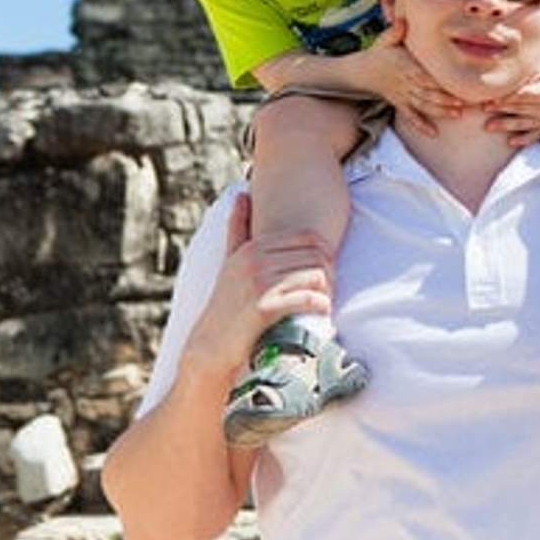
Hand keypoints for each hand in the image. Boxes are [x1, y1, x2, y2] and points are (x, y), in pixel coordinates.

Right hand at [182, 193, 335, 380]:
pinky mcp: (264, 308)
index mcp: (252, 247)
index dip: (324, 251)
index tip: (326, 268)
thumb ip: (238, 228)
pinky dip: (320, 304)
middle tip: (329, 287)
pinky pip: (307, 298)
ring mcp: (259, 284)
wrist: (210, 345)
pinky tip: (321, 310)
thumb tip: (242, 194)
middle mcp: (255, 261)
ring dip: (327, 289)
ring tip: (325, 298)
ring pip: (315, 275)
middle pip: (315, 256)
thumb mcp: (230, 261)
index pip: (307, 237)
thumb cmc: (227, 302)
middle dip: (328, 271)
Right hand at [360, 18, 463, 133]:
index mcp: (404, 65)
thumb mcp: (383, 40)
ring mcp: (403, 95)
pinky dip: (421, 125)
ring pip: (422, 105)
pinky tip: (434, 134)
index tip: (453, 83)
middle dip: (444, 98)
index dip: (436, 80)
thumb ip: (394, 32)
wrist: (361, 71)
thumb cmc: (378, 53)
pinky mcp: (400, 104)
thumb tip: (402, 21)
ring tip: (457, 114)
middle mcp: (404, 82)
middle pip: (426, 92)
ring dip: (439, 111)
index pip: (422, 74)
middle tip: (463, 103)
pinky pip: (410, 117)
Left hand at [483, 44, 539, 149]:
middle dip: (501, 108)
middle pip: (520, 108)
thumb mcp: (536, 68)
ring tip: (489, 126)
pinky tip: (511, 142)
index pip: (524, 95)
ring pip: (523, 123)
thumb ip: (521, 72)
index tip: (492, 98)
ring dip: (506, 124)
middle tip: (485, 108)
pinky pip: (533, 135)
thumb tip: (500, 70)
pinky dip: (523, 139)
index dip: (508, 97)